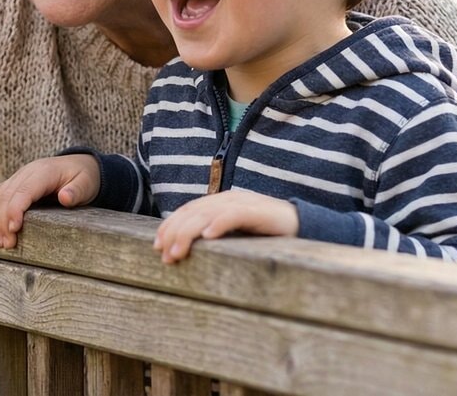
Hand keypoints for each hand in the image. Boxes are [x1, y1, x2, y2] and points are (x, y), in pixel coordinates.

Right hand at [0, 155, 100, 248]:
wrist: (78, 165)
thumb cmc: (83, 177)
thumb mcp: (87, 183)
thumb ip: (77, 191)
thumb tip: (65, 198)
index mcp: (44, 172)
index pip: (23, 190)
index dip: (15, 209)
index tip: (14, 229)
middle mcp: (27, 173)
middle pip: (6, 195)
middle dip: (2, 221)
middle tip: (7, 245)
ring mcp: (18, 177)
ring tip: (0, 243)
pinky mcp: (14, 185)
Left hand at [153, 190, 297, 263]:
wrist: (300, 223)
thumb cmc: (265, 232)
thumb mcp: (234, 233)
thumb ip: (214, 235)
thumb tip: (186, 251)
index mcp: (219, 202)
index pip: (187, 211)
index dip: (170, 226)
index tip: (156, 246)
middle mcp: (227, 199)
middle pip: (192, 212)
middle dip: (174, 233)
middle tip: (163, 256)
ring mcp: (242, 203)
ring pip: (206, 214)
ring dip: (188, 234)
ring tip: (177, 252)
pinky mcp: (257, 211)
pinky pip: (233, 215)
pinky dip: (219, 224)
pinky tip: (208, 237)